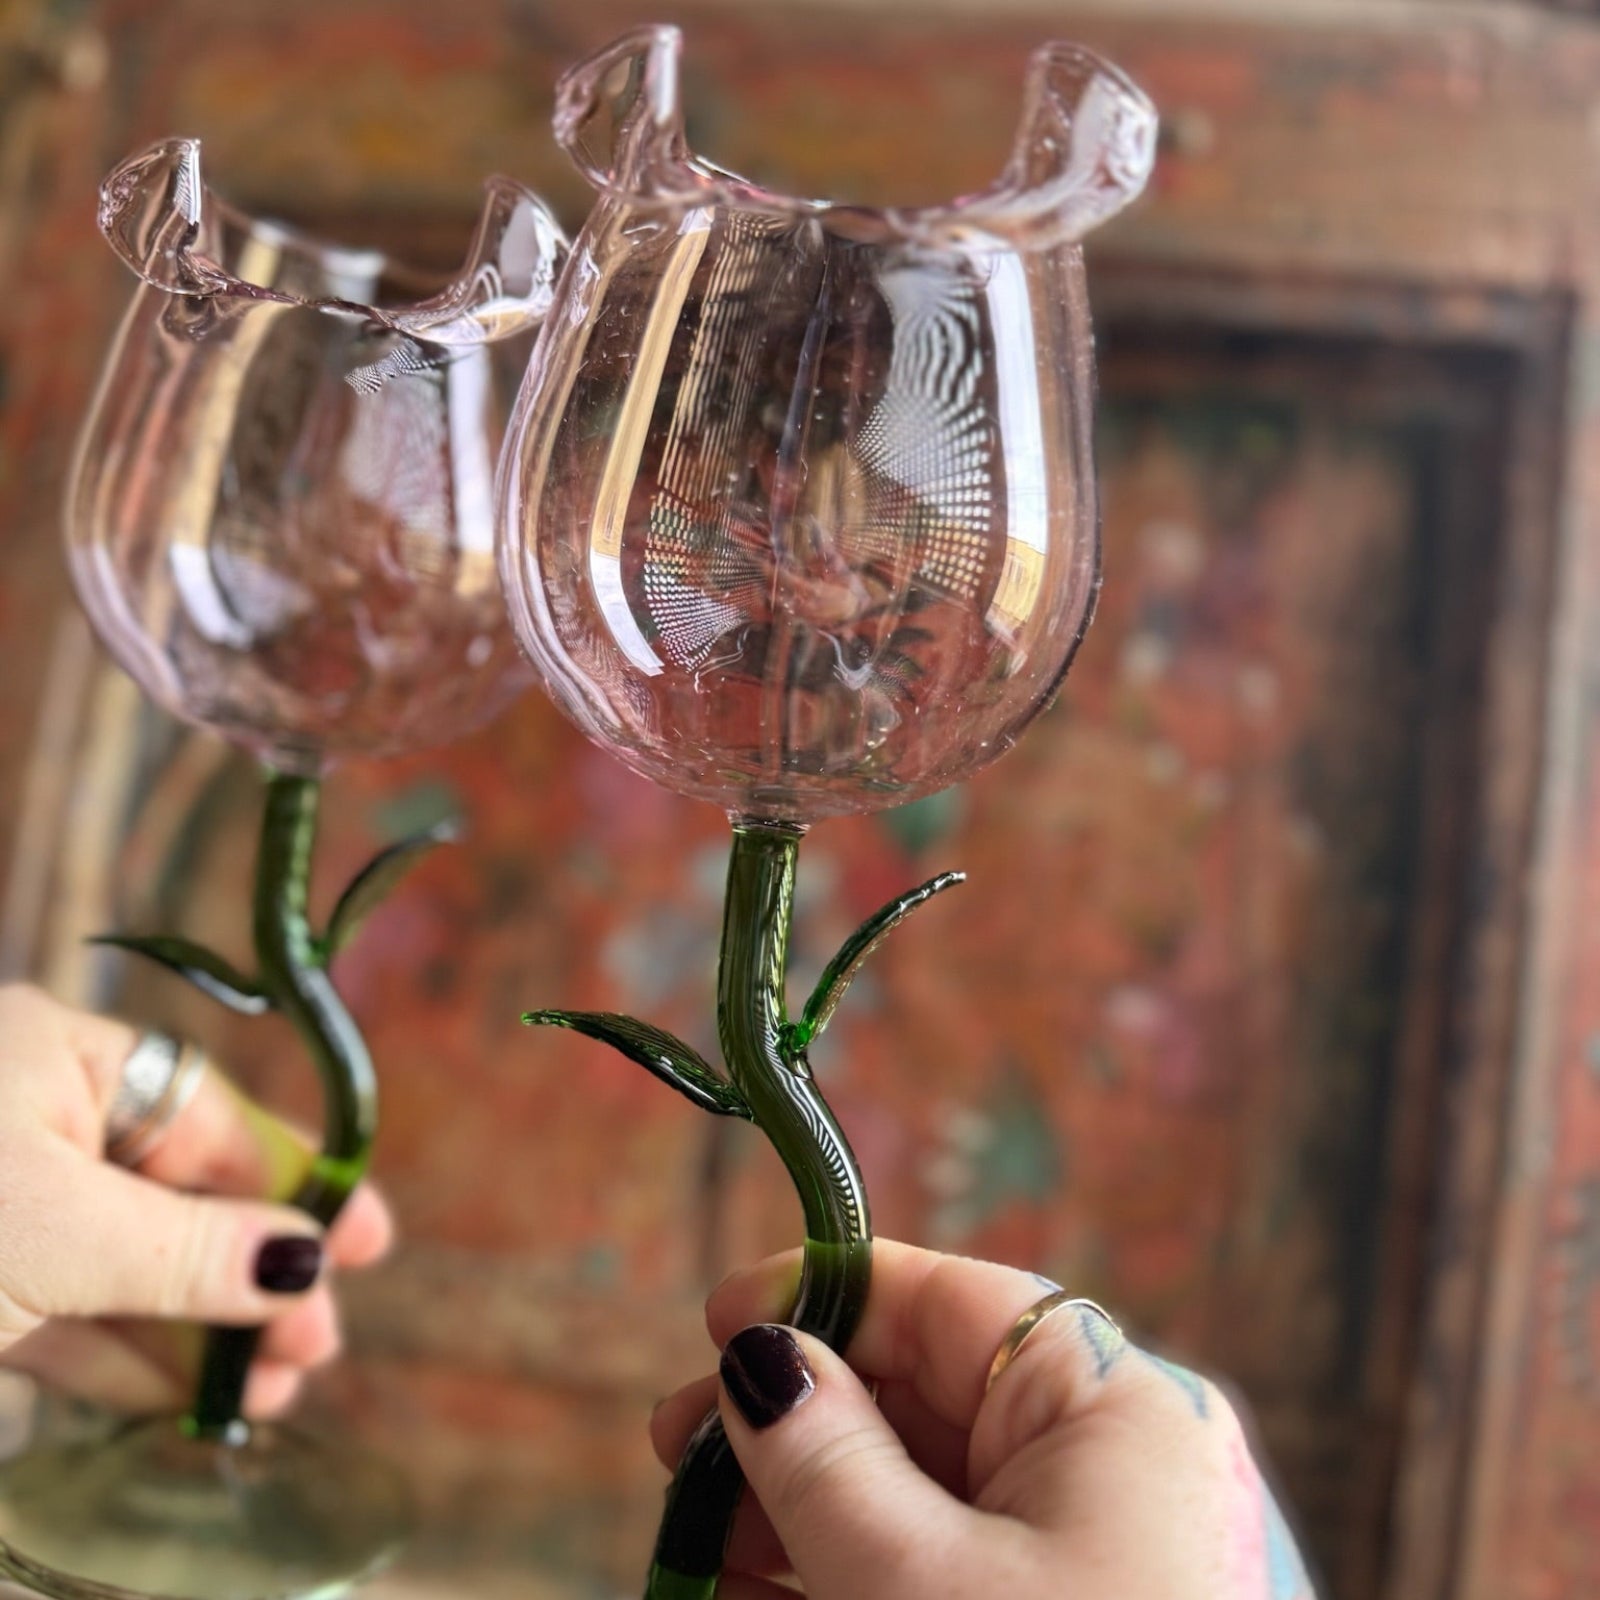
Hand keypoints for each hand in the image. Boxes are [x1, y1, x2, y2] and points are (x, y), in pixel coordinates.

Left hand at [0, 983, 391, 1419]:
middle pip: (184, 1199)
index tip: (366, 1245)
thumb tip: (305, 1259)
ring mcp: (11, 1209)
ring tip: (266, 1394)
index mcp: (64, 1061)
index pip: (215, 1122)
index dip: (297, 1188)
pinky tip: (189, 1399)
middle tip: (314, 1348)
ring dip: (203, 1335)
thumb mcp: (56, 1231)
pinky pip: (74, 1318)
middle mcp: (44, 1123)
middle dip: (254, 1278)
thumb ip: (186, 1249)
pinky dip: (133, 1361)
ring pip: (133, 1268)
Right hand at [653, 1239, 1316, 1599]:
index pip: (949, 1304)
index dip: (826, 1296)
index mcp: (1112, 1409)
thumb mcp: (911, 1581)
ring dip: (800, 1509)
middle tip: (677, 1448)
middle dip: (794, 1419)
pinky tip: (750, 1595)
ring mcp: (1091, 1557)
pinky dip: (847, 1574)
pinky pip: (940, 1571)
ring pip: (920, 1493)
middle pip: (923, 1397)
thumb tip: (763, 1355)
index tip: (718, 1317)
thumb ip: (823, 1456)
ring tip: (694, 1539)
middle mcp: (1111, 1467)